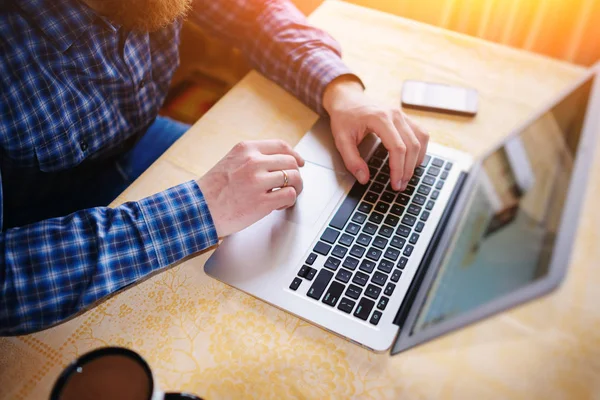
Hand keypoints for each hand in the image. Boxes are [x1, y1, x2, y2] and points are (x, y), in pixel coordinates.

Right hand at [197, 140, 304, 236]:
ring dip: (296, 188)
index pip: (281, 146)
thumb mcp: (231, 161)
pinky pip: (289, 195)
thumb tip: (278, 162)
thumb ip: (252, 158)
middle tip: (293, 184)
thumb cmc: (213, 190)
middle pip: (291, 162)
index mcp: (246, 149)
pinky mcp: (262, 202)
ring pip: (294, 178)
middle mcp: (253, 162)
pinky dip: (289, 201)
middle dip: (296, 174)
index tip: (299, 162)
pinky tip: (278, 205)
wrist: (199, 209)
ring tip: (286, 195)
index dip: (294, 155)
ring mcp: (258, 182)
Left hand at [323, 76, 428, 190]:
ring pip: (420, 139)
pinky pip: (420, 133)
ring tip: (406, 176)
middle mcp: (395, 114)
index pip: (397, 147)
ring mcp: (402, 114)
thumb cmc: (344, 117)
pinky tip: (412, 160)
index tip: (395, 184)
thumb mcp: (341, 139)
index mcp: (379, 118)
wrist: (347, 98)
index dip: (398, 168)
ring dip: (416, 159)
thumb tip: (364, 178)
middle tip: (400, 185)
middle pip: (412, 145)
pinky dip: (420, 149)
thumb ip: (351, 160)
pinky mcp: (404, 117)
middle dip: (408, 169)